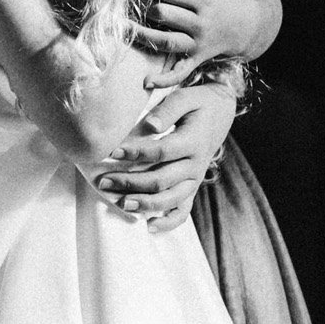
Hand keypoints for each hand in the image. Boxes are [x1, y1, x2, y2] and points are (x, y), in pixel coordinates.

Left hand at [91, 82, 236, 231]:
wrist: (220, 114)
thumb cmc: (197, 104)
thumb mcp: (185, 97)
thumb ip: (167, 110)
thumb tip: (149, 126)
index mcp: (194, 141)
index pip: (162, 151)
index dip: (136, 153)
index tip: (112, 152)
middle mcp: (196, 165)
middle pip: (162, 179)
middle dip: (131, 182)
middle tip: (104, 181)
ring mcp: (195, 179)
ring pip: (171, 199)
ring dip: (145, 204)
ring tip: (121, 203)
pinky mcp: (192, 187)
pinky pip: (183, 211)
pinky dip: (168, 222)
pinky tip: (148, 226)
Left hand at [131, 0, 245, 80]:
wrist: (245, 24)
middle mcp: (200, 23)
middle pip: (161, 14)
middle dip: (139, 6)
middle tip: (124, 1)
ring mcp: (198, 44)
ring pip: (164, 41)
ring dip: (140, 35)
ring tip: (121, 27)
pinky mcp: (196, 59)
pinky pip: (180, 72)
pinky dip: (164, 80)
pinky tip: (145, 81)